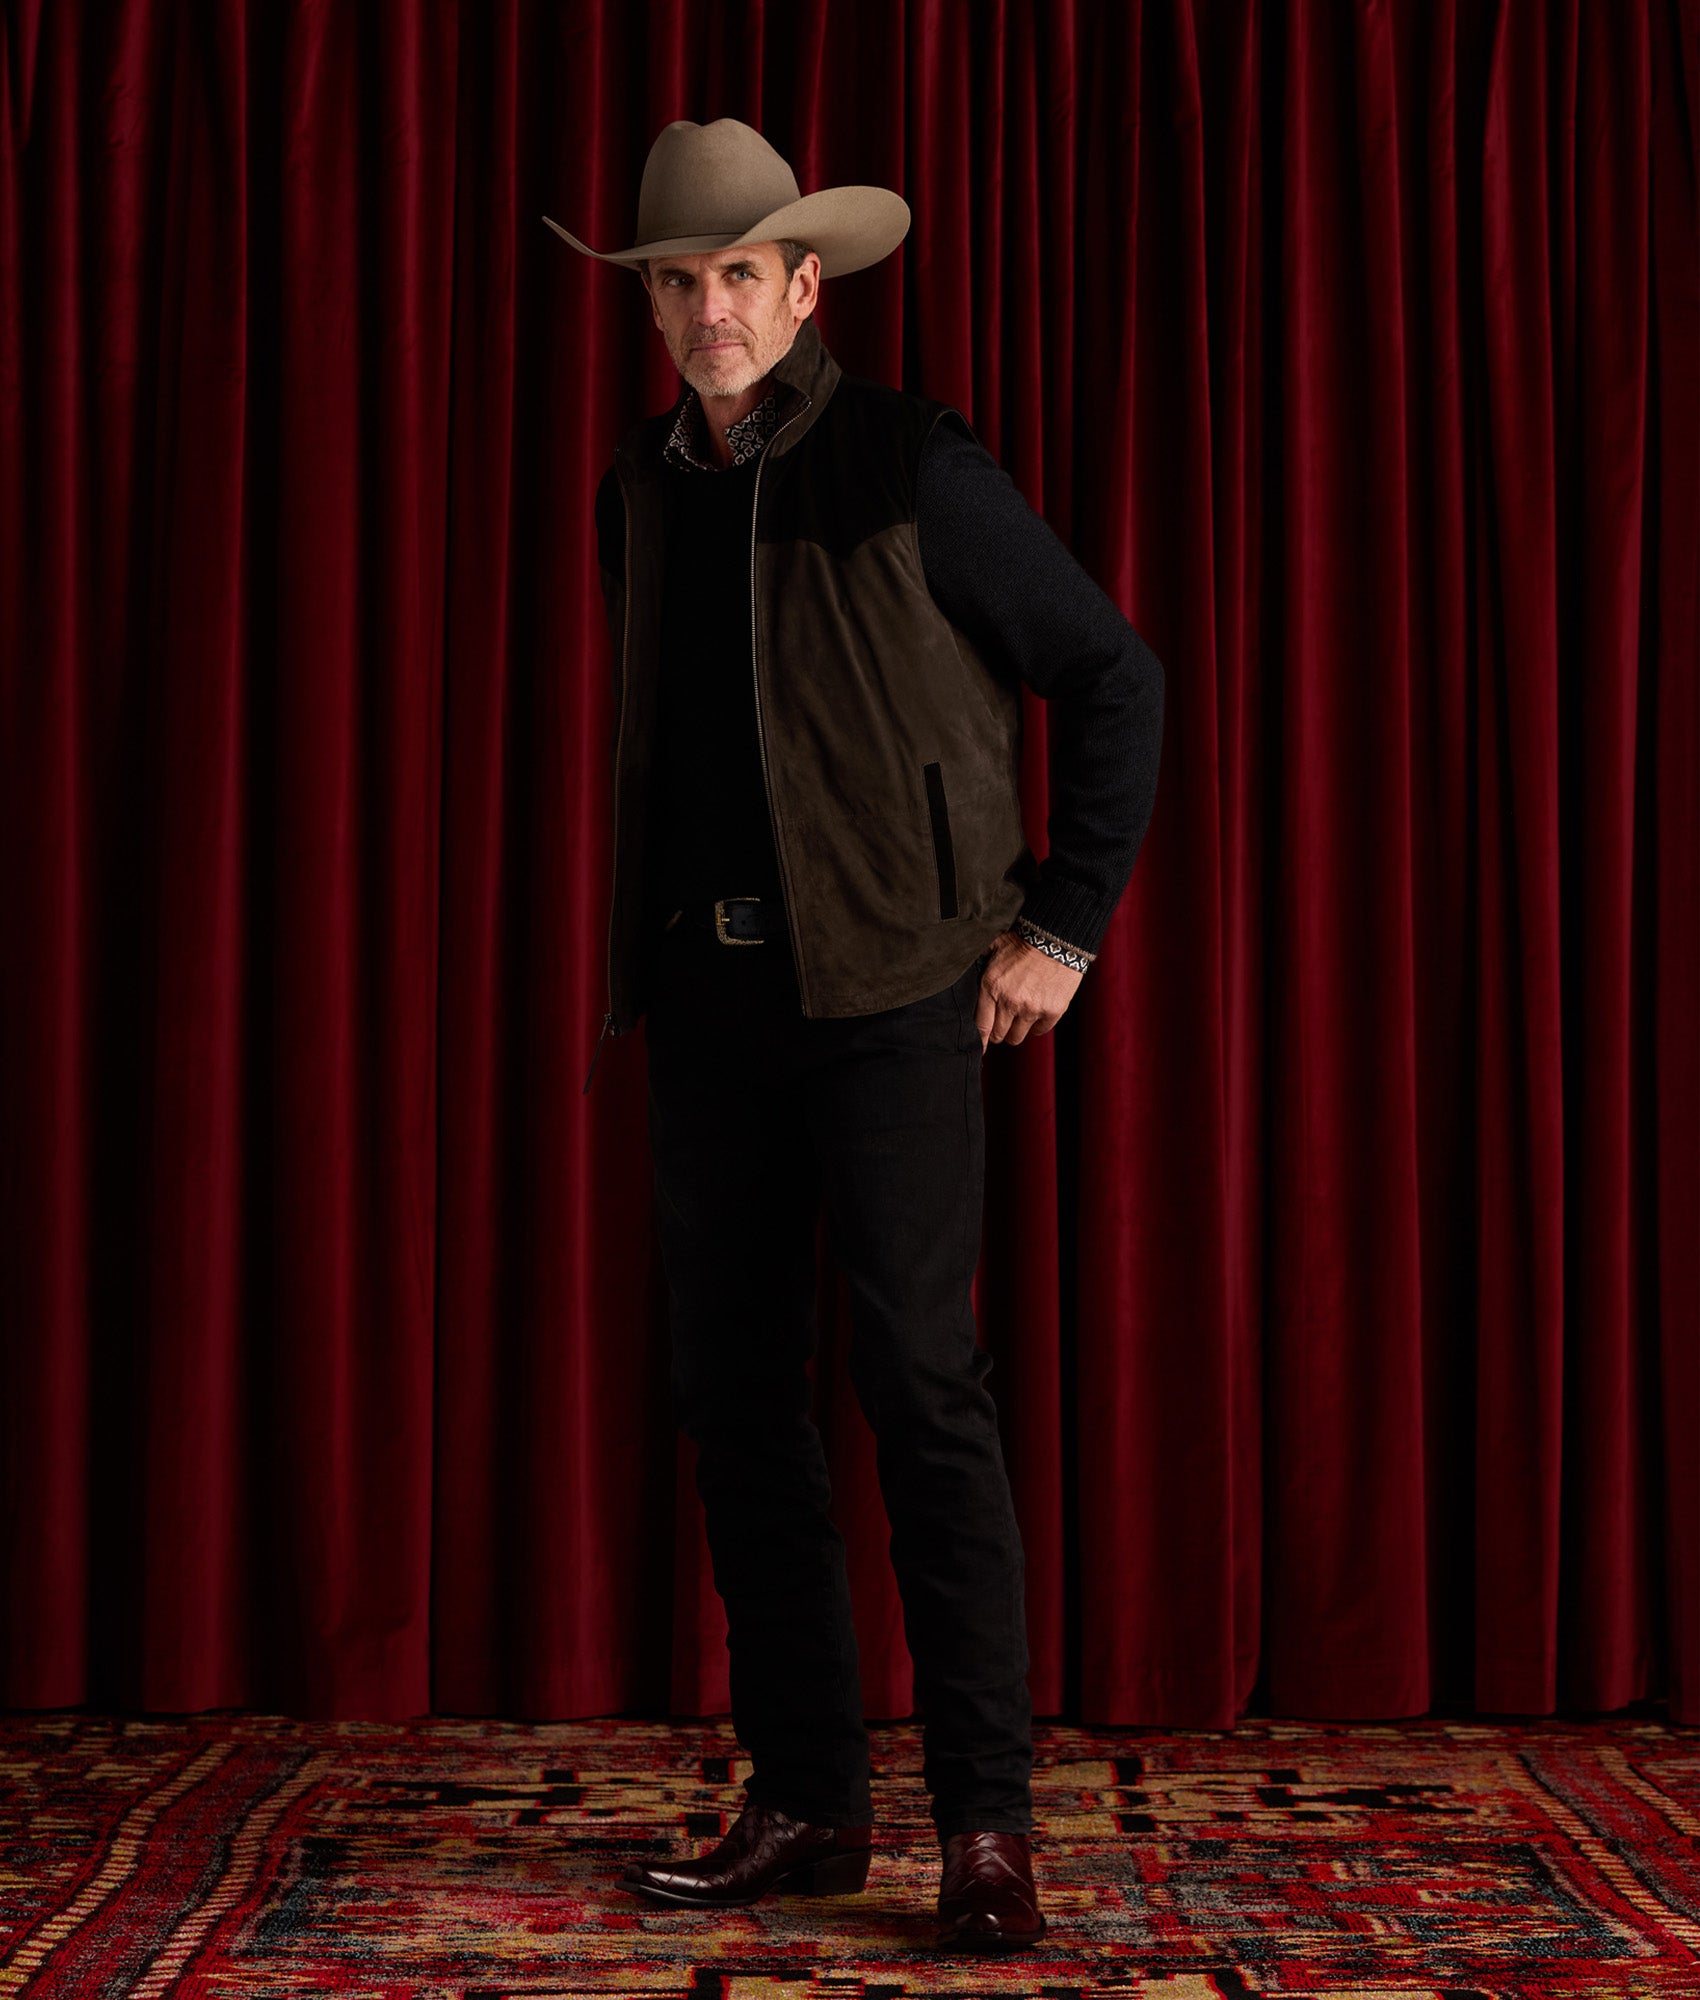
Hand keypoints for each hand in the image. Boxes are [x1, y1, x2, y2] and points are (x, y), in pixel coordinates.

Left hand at [975, 930, 1083, 1052]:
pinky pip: (1040, 1031)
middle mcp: (1010, 1002)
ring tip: (1018, 1019)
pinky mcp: (1052, 1011)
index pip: (981, 1027)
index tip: (981, 1045)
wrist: (1056, 936)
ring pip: (1017, 1037)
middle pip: (998, 1036)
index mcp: (991, 987)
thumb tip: (959, 965)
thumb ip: (978, 962)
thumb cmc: (1024, 940)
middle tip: (1002, 1024)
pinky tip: (1036, 1015)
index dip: (980, 1039)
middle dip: (998, 1032)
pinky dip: (1037, 1026)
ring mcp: (1031, 1008)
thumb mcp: (993, 947)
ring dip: (1016, 1030)